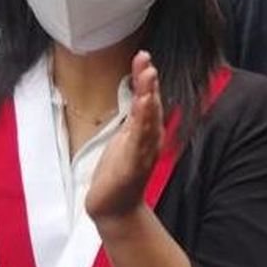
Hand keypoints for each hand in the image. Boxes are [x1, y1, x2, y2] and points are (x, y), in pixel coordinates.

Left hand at [86, 52, 162, 223]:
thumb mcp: (125, 138)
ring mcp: (143, 153)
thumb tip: (141, 94)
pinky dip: (143, 123)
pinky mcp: (133, 166)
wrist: (114, 207)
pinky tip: (142, 107)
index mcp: (147, 132)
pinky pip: (139, 142)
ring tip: (148, 76)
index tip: (143, 58)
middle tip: (146, 61)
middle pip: (152, 106)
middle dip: (150, 83)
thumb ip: (135, 116)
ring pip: (148, 120)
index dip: (147, 80)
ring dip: (149, 97)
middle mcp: (150, 140)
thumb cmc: (119, 173)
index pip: (149, 100)